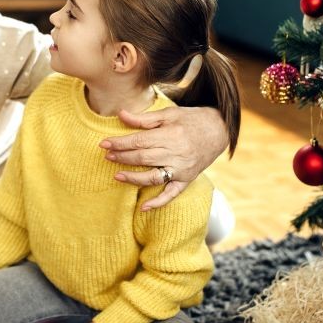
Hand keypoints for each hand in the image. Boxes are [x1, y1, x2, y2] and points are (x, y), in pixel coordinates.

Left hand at [100, 106, 226, 210]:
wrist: (218, 131)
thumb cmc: (191, 120)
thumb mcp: (169, 114)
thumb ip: (144, 118)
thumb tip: (121, 115)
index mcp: (171, 135)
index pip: (139, 141)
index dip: (120, 143)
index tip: (104, 143)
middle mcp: (176, 154)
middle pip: (143, 158)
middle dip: (122, 157)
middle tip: (107, 156)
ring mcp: (182, 169)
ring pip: (153, 177)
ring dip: (133, 178)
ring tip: (117, 176)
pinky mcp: (186, 180)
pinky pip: (171, 194)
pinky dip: (158, 202)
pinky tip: (143, 207)